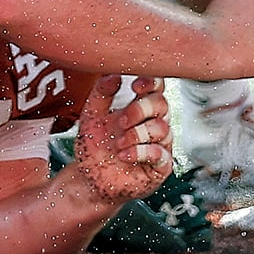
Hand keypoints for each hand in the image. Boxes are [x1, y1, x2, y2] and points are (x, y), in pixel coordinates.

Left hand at [70, 76, 172, 203]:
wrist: (90, 179)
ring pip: (163, 128)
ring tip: (119, 143)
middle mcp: (152, 124)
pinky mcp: (160, 167)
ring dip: (137, 134)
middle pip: (162, 104)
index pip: (155, 88)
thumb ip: (101, 93)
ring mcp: (158, 145)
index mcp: (138, 108)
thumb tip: (114, 74)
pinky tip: (125, 155)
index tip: (135, 86)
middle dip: (141, 109)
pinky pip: (160, 153)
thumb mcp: (91, 116)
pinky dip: (141, 152)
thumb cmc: (94, 146)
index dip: (151, 82)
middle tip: (121, 121)